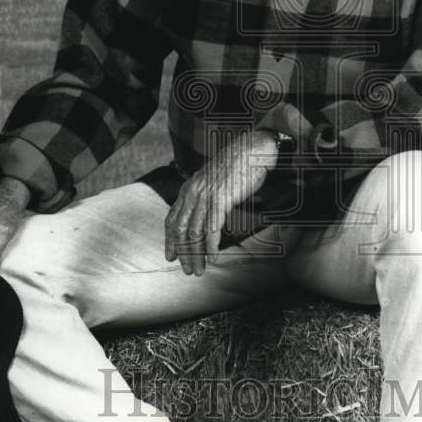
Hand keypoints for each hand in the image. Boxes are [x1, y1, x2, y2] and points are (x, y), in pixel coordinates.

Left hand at [164, 130, 278, 275]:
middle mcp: (192, 192)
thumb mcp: (211, 181)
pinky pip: (213, 229)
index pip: (172, 220)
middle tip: (187, 271)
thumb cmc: (235, 167)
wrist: (251, 150)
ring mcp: (206, 196)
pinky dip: (212, 247)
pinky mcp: (221, 199)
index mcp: (188, 189)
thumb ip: (202, 197)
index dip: (170, 241)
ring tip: (199, 270)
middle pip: (181, 231)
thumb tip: (200, 217)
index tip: (170, 257)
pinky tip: (213, 259)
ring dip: (196, 255)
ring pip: (195, 233)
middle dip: (183, 254)